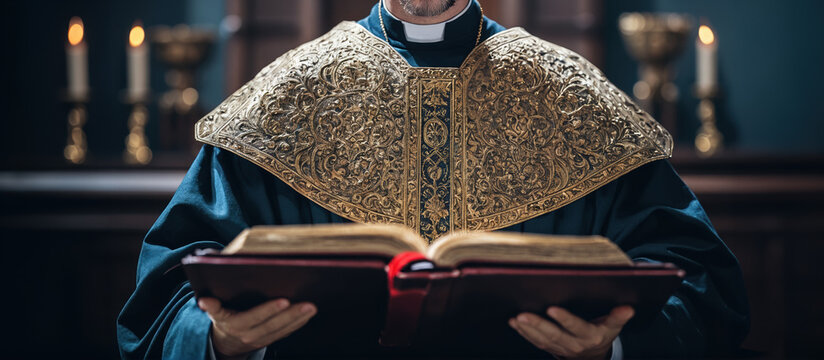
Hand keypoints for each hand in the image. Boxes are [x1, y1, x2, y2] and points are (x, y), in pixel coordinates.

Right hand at [197, 297, 316, 359]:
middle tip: (308, 304)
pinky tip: (308, 315)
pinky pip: (286, 333)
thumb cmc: (223, 321)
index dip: (269, 310)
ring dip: (299, 319)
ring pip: (282, 330)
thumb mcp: (214, 314)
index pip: (255, 317)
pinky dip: (298, 324)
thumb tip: (203, 300)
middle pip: (273, 325)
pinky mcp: (270, 340)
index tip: (284, 300)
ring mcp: (262, 339)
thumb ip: (211, 306)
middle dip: (292, 314)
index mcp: (236, 325)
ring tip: (312, 308)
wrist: (225, 344)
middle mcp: (250, 335)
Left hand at [508, 306, 633, 359]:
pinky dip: (524, 333)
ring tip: (516, 318)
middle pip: (554, 335)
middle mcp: (574, 344)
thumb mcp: (613, 327)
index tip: (552, 309)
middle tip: (523, 314)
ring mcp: (561, 348)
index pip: (576, 327)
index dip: (564, 319)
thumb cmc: (602, 333)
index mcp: (590, 336)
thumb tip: (628, 308)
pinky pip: (536, 342)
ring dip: (527, 329)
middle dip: (538, 324)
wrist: (592, 356)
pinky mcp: (551, 348)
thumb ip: (618, 317)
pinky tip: (514, 323)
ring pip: (542, 340)